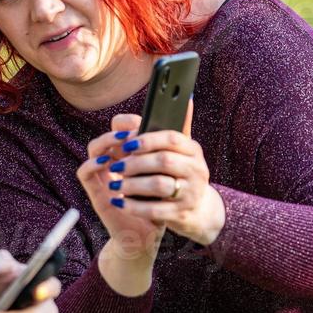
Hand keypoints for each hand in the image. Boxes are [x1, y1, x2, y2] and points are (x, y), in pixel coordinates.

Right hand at [78, 113, 163, 293]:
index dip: (126, 121)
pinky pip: (84, 171)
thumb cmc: (159, 203)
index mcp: (130, 155)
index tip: (140, 122)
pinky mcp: (96, 191)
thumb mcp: (171, 171)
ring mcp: (103, 176)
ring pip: (93, 148)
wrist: (148, 235)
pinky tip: (108, 162)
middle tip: (133, 133)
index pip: (121, 128)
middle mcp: (115, 162)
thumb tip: (189, 102)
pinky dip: (92, 163)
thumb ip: (176, 143)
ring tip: (121, 142)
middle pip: (108, 135)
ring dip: (105, 142)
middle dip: (120, 130)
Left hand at [109, 101, 224, 245]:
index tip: (126, 142)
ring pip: (159, 185)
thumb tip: (187, 98)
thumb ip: (178, 128)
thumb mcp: (183, 152)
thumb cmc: (182, 174)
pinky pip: (155, 209)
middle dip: (136, 162)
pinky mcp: (182, 214)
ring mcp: (191, 193)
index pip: (172, 138)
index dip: (147, 139)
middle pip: (163, 160)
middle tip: (116, 165)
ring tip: (114, 183)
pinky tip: (119, 203)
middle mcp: (197, 170)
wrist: (198, 211)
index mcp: (194, 150)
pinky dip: (134, 206)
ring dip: (132, 184)